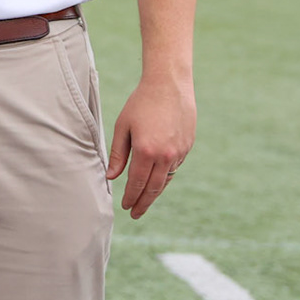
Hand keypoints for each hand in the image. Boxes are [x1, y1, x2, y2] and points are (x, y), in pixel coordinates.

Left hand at [107, 72, 195, 218]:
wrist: (169, 85)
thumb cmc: (141, 103)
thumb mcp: (123, 126)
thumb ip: (118, 154)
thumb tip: (111, 177)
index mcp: (146, 151)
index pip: (137, 183)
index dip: (131, 197)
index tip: (126, 207)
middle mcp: (165, 155)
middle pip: (154, 188)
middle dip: (144, 203)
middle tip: (136, 214)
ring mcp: (179, 152)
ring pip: (166, 179)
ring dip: (155, 192)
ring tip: (145, 201)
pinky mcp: (187, 146)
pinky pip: (174, 167)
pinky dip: (165, 176)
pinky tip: (157, 180)